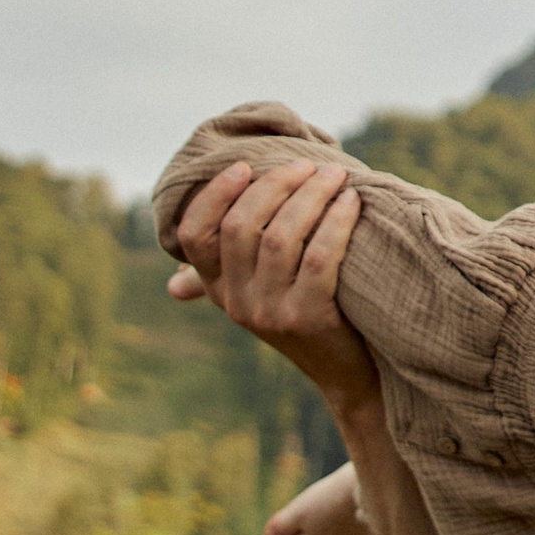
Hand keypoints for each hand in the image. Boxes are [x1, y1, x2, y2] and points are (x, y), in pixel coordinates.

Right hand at [166, 159, 379, 415]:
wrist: (347, 371)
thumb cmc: (307, 311)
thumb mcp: (260, 292)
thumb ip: (232, 268)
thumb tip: (182, 270)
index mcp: (218, 288)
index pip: (194, 235)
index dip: (214, 195)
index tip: (245, 165)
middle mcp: (236, 302)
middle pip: (241, 227)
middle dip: (276, 185)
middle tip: (308, 164)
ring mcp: (270, 313)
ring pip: (282, 237)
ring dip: (312, 196)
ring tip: (336, 176)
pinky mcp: (308, 319)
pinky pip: (319, 258)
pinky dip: (336, 223)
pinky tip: (352, 202)